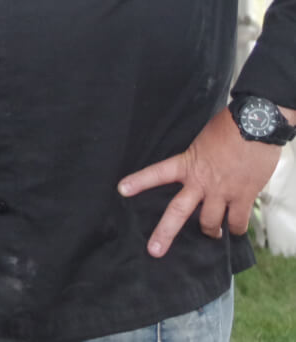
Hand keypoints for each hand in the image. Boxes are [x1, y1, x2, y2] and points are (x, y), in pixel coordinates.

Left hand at [117, 108, 284, 256]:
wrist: (256, 126)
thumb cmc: (229, 127)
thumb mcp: (203, 139)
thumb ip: (198, 158)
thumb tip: (203, 167)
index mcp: (188, 163)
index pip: (157, 173)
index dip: (139, 181)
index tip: (121, 189)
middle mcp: (201, 182)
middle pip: (178, 211)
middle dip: (165, 233)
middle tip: (154, 251)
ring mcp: (222, 192)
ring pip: (210, 223)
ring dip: (211, 232)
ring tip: (213, 234)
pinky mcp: (243, 197)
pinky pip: (238, 222)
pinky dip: (237, 229)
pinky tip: (235, 230)